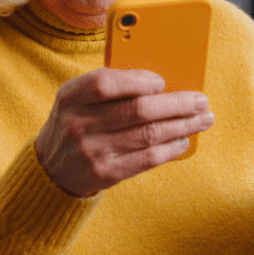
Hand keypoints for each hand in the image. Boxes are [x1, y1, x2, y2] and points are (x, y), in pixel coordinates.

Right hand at [35, 67, 214, 197]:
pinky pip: (146, 159)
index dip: (138, 80)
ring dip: (182, 126)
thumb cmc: (76, 123)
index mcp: (70, 96)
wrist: (51, 170)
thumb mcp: (77, 99)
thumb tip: (161, 84)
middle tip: (201, 100)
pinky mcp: (105, 174)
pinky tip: (183, 141)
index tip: (163, 81)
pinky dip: (170, 149)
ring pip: (148, 135)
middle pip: (137, 110)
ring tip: (202, 119)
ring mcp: (91, 151)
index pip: (105, 83)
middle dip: (176, 104)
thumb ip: (110, 87)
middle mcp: (78, 124)